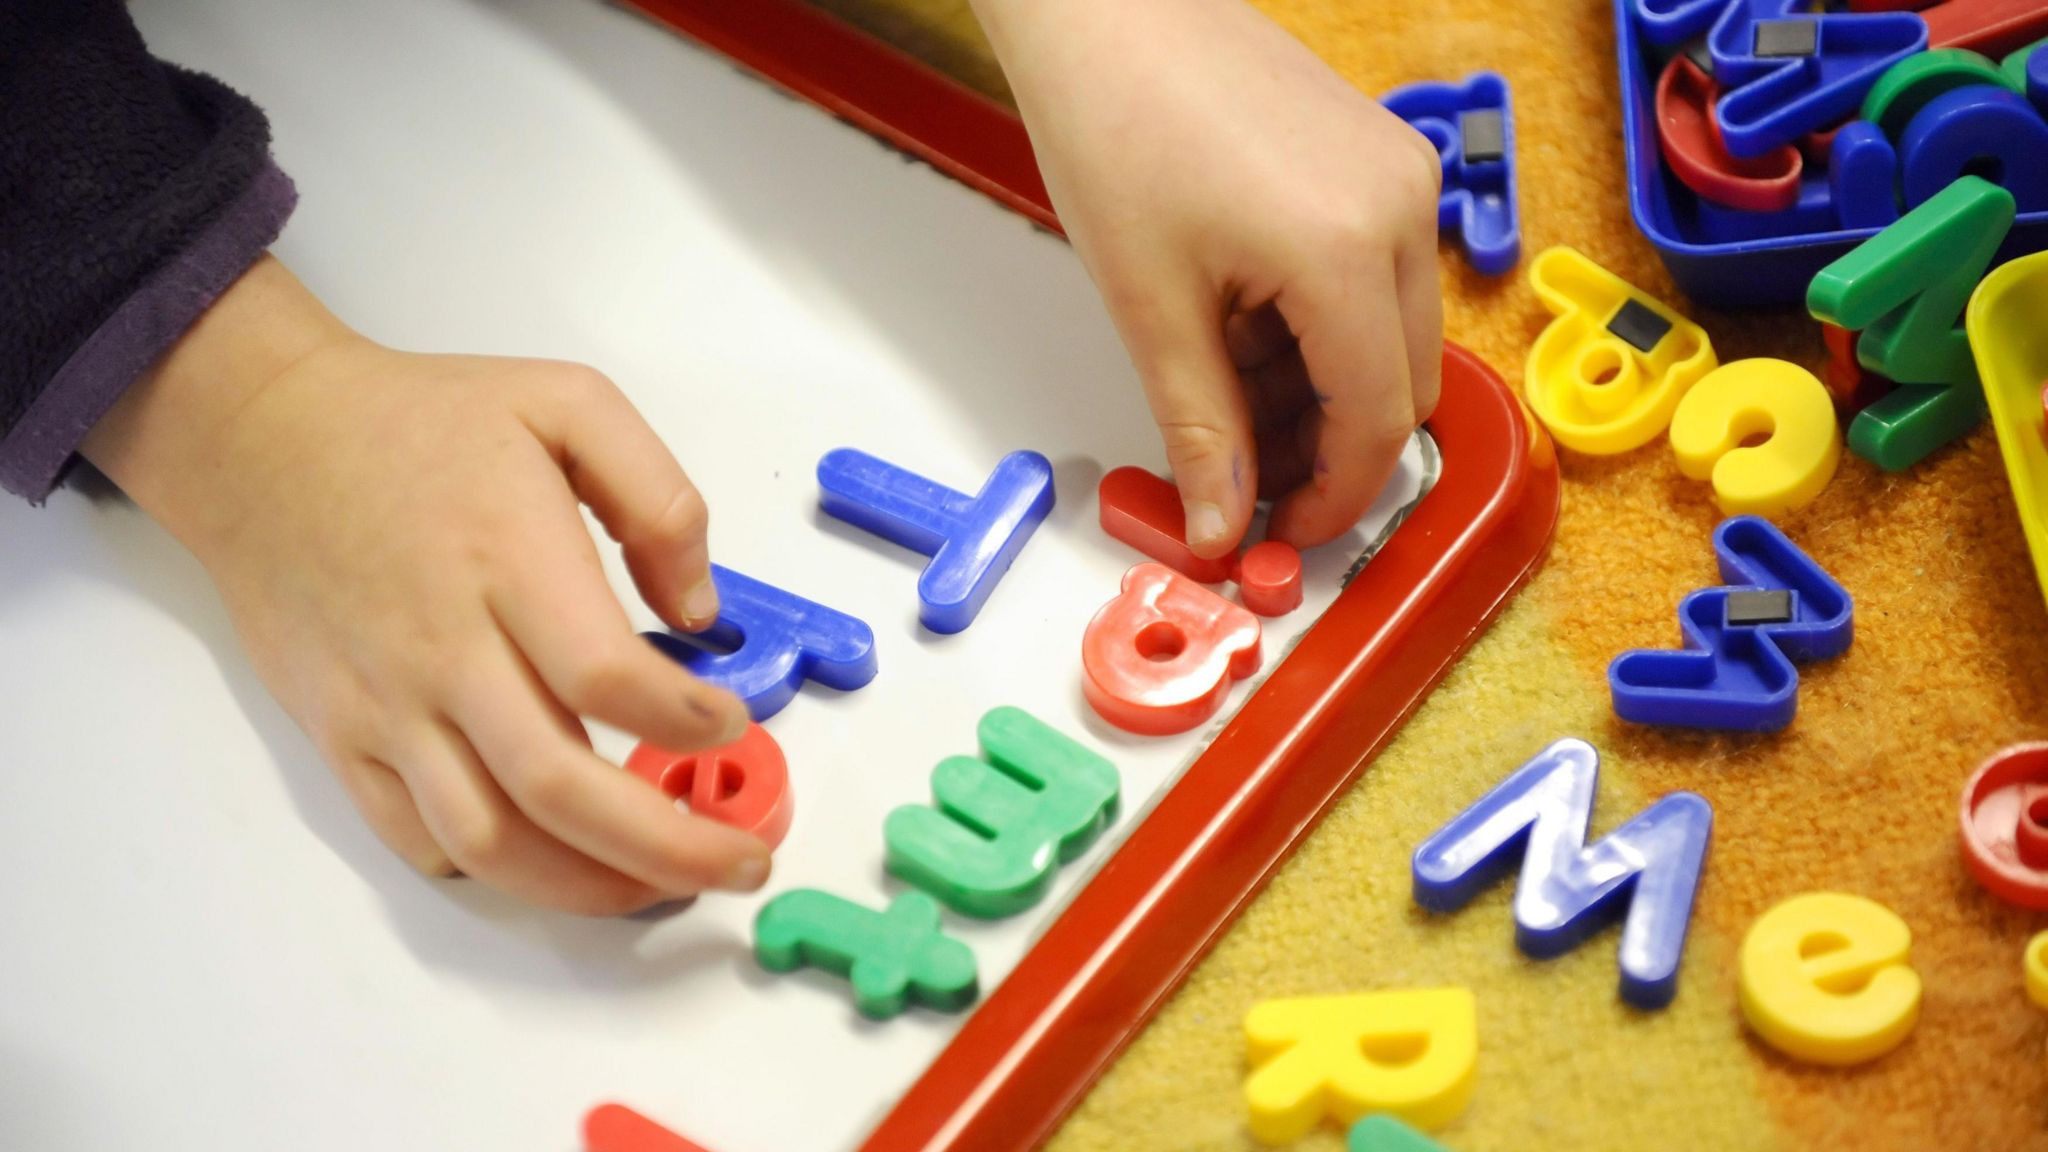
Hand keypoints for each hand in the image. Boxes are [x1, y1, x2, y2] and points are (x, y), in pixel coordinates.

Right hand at [83, 257, 767, 914]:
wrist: (265, 442)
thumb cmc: (422, 423)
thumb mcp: (567, 403)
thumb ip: (658, 498)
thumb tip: (700, 612)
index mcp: (508, 560)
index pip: (605, 677)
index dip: (684, 722)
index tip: (732, 723)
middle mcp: (444, 649)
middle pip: (558, 787)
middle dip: (668, 846)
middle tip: (741, 861)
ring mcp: (388, 706)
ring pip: (490, 840)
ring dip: (589, 885)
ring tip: (664, 886)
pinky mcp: (345, 738)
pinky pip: (420, 838)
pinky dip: (497, 872)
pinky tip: (559, 864)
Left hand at [972, 0, 1443, 555]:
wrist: (1106, 9)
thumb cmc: (1115, 122)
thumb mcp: (1150, 307)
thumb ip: (1200, 428)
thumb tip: (1221, 523)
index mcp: (1346, 250)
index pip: (1376, 420)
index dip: (1332, 497)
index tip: (1280, 531)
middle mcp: (1399, 207)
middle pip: (1402, 383)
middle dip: (1327, 446)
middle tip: (1243, 474)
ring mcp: (1398, 175)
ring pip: (1391, 334)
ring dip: (1320, 387)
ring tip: (1220, 385)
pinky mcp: (1379, 157)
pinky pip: (1376, 274)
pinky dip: (1319, 324)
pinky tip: (1241, 322)